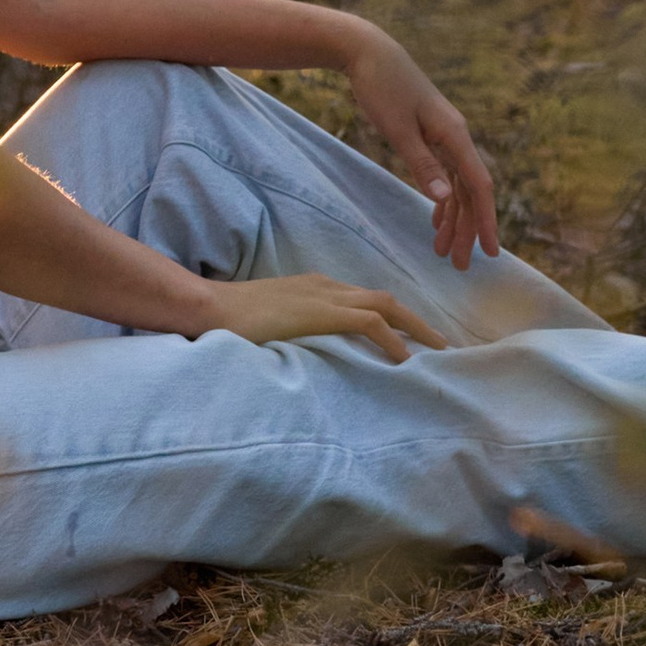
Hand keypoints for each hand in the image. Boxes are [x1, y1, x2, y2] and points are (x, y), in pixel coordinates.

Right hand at [193, 274, 445, 362]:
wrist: (207, 307)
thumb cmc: (225, 321)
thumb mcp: (267, 325)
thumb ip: (288, 333)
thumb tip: (301, 357)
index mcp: (310, 288)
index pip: (360, 299)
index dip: (388, 318)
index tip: (407, 337)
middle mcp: (323, 286)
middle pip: (382, 298)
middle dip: (413, 320)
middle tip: (438, 343)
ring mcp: (323, 295)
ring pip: (385, 304)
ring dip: (414, 326)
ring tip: (437, 349)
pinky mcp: (322, 312)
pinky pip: (372, 322)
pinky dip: (393, 339)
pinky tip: (406, 360)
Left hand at [340, 25, 499, 265]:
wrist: (367, 52)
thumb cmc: (382, 87)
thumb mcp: (398, 128)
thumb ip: (422, 163)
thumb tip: (445, 197)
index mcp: (454, 135)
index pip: (478, 186)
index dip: (485, 220)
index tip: (490, 252)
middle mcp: (455, 137)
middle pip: (469, 192)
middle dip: (466, 229)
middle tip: (459, 265)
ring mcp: (443, 136)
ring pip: (456, 186)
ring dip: (452, 219)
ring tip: (443, 252)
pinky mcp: (429, 134)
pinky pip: (443, 174)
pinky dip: (441, 199)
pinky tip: (435, 219)